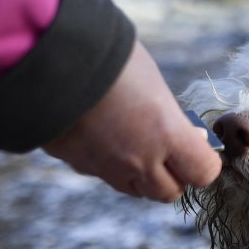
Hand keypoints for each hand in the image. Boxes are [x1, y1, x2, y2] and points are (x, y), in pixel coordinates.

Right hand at [42, 41, 221, 200]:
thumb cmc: (106, 56)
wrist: (44, 55)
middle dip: (175, 175)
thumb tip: (184, 132)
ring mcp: (105, 166)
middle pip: (170, 192)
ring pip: (136, 190)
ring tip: (137, 144)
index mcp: (165, 133)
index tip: (198, 145)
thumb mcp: (151, 81)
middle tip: (169, 149)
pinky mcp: (76, 163)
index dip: (204, 162)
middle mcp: (138, 159)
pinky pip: (103, 175)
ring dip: (143, 176)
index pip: (203, 172)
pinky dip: (110, 165)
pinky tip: (103, 137)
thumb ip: (170, 115)